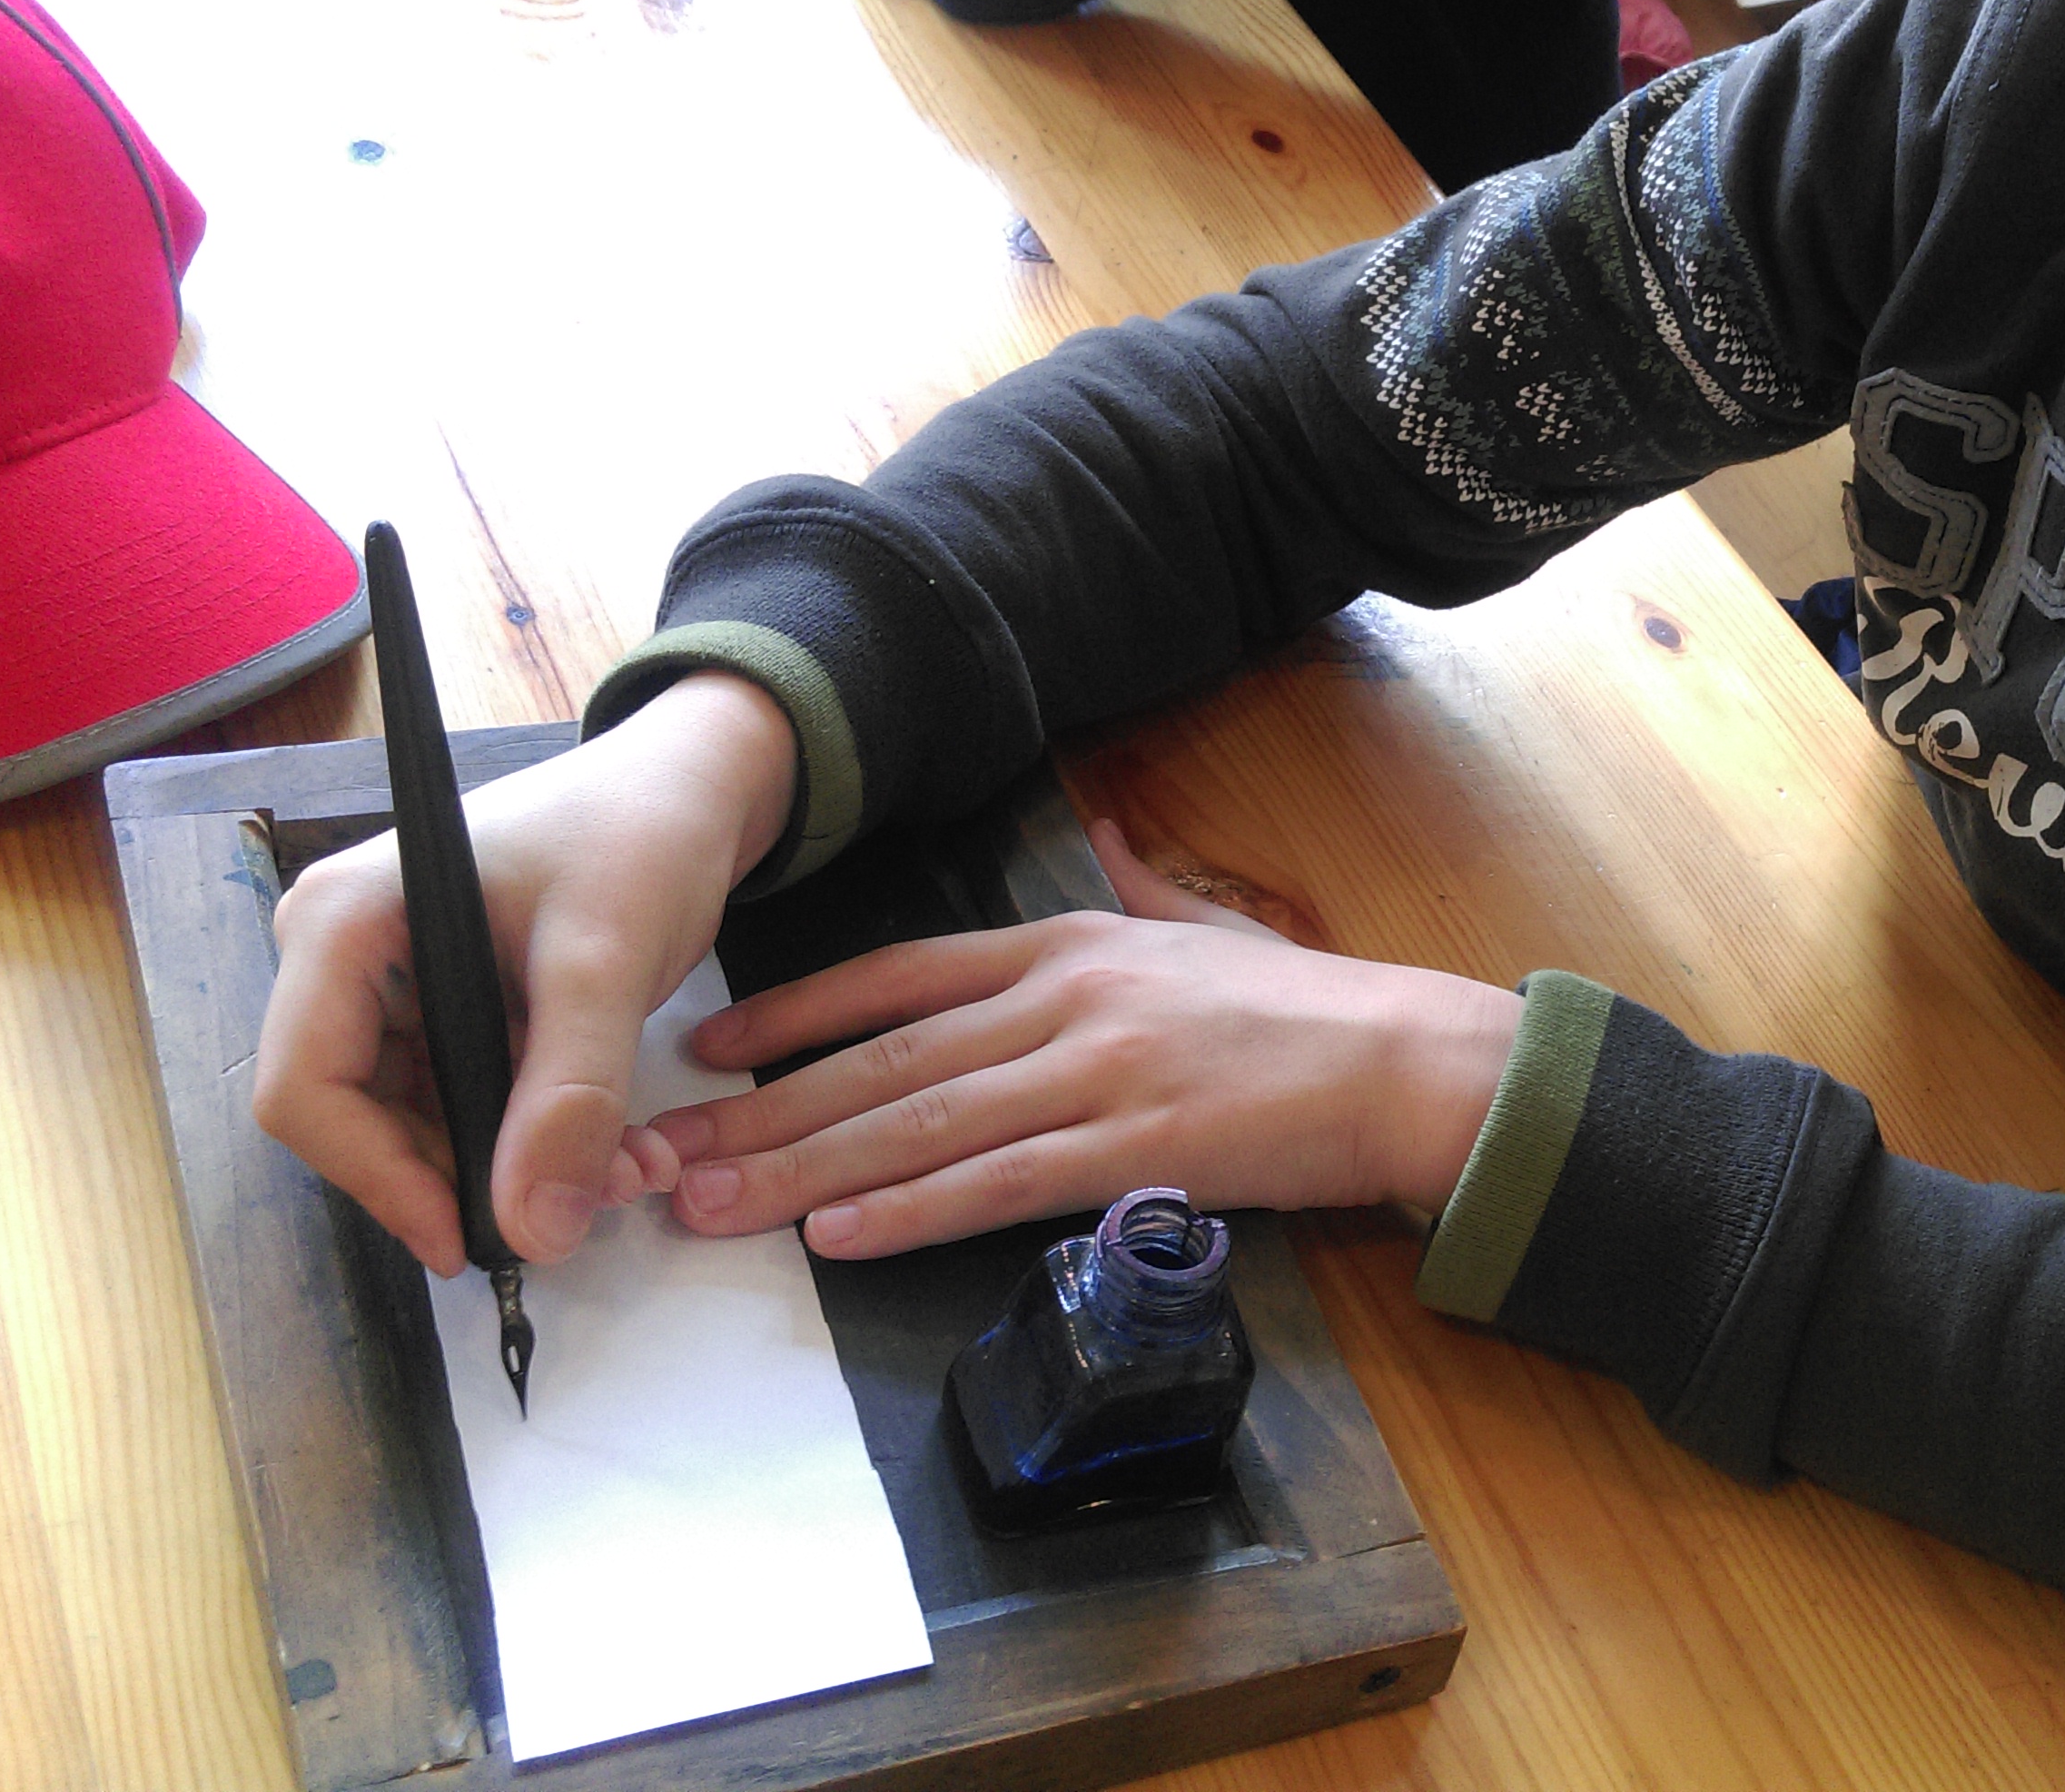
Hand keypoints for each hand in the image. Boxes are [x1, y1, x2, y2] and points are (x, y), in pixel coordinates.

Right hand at [253, 671, 799, 1276]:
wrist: (686, 792)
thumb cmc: (634, 833)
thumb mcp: (606, 959)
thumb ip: (570, 1095)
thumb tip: (532, 1232)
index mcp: (342, 923)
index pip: (304, 1089)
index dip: (374, 1179)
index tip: (467, 1240)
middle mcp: (345, 963)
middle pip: (357, 1122)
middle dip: (469, 1180)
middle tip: (581, 1208)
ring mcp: (394, 994)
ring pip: (421, 1130)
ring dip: (516, 1173)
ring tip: (625, 1172)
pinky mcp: (448, 1020)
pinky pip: (468, 1112)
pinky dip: (536, 1145)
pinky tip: (617, 1150)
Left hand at [636, 822, 1519, 1257]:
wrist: (1403, 1059)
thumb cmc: (1300, 1006)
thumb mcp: (1198, 921)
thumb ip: (1135, 885)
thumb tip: (1106, 829)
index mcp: (1067, 945)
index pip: (897, 977)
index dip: (793, 1016)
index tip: (708, 1054)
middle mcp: (1064, 1001)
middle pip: (882, 1063)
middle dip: (760, 1116)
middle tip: (661, 1156)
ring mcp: (1096, 1076)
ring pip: (920, 1128)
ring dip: (803, 1173)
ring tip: (713, 1206)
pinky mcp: (1136, 1152)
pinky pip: (1000, 1186)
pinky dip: (911, 1213)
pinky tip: (839, 1236)